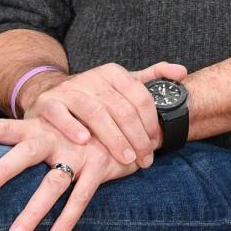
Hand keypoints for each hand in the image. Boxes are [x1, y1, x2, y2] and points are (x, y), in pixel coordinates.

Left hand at [0, 117, 136, 230]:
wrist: (132, 111)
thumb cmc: (84, 124)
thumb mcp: (58, 123)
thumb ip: (31, 134)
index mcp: (41, 126)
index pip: (4, 127)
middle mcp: (56, 138)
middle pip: (26, 152)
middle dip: (5, 169)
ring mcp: (79, 151)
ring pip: (53, 184)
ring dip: (34, 211)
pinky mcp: (100, 164)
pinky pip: (82, 197)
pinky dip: (67, 219)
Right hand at [24, 62, 187, 168]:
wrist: (50, 96)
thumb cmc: (95, 97)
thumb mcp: (123, 84)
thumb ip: (153, 77)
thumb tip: (183, 72)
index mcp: (114, 73)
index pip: (140, 97)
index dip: (150, 122)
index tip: (154, 144)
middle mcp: (92, 77)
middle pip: (121, 108)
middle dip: (136, 136)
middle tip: (143, 158)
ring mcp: (69, 89)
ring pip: (95, 112)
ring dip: (112, 137)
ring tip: (124, 157)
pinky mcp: (47, 103)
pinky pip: (60, 114)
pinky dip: (72, 126)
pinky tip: (85, 142)